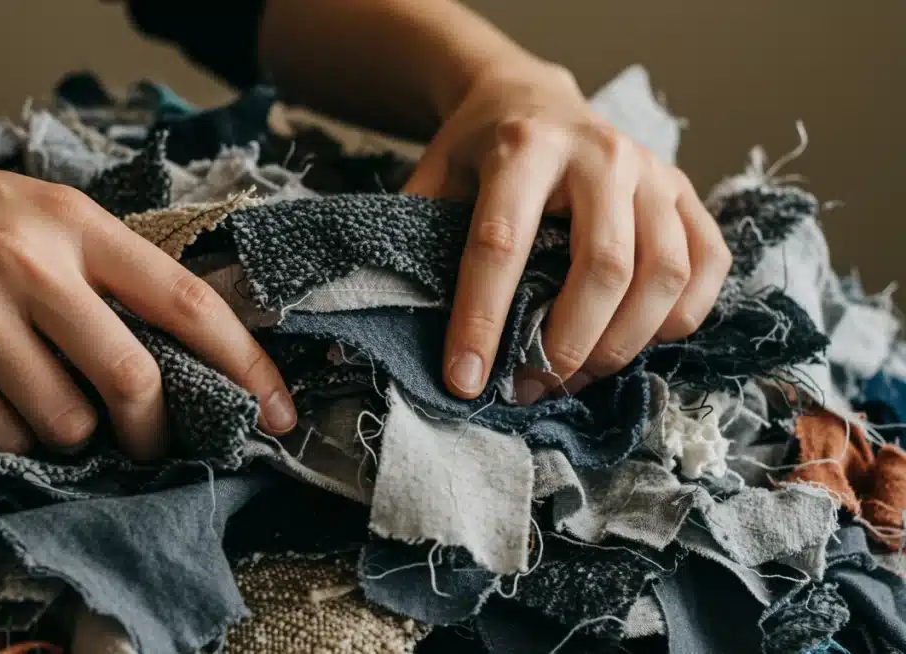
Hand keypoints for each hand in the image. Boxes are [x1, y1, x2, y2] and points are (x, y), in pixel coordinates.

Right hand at [0, 125, 295, 456]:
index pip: (188, 302)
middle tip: (150, 440)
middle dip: (154, 429)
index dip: (245, 365)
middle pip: (133, 379)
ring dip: (71, 431)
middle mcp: (30, 263)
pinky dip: (12, 434)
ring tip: (42, 395)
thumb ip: (112, 266)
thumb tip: (189, 345)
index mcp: (77, 222)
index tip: (276, 412)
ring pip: (65, 420)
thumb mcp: (42, 210)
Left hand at [404, 63, 731, 403]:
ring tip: (576, 376)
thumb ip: (414, 237)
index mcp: (523, 147)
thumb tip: (381, 323)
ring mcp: (653, 170)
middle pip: (602, 267)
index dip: (483, 321)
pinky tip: (639, 342)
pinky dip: (681, 318)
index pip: (501, 245)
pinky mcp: (685, 190)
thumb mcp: (434, 178)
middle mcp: (599, 153)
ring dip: (623, 344)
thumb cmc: (479, 151)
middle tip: (530, 387)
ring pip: (663, 273)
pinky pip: (709, 265)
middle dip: (566, 346)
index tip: (465, 381)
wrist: (533, 96)